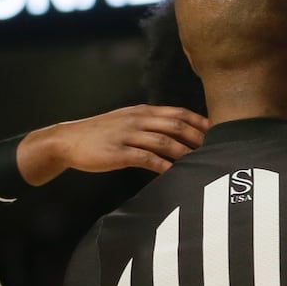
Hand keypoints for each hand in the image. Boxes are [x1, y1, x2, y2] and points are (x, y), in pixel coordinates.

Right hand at [20, 105, 209, 182]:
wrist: (67, 140)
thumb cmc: (101, 134)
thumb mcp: (127, 121)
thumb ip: (150, 125)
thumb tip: (177, 134)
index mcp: (142, 111)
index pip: (179, 112)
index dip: (201, 122)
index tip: (219, 132)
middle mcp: (137, 120)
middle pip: (176, 124)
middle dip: (199, 138)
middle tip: (217, 150)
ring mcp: (127, 135)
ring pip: (164, 141)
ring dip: (185, 152)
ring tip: (202, 163)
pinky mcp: (117, 152)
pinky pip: (146, 158)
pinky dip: (163, 166)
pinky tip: (175, 173)